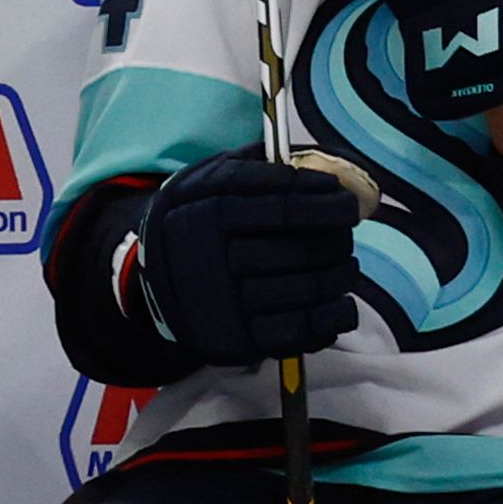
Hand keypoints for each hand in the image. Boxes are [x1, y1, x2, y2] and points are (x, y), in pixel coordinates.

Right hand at [130, 149, 363, 366]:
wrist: (153, 281)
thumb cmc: (199, 220)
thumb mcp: (212, 177)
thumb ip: (264, 165)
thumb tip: (332, 168)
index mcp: (208, 211)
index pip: (285, 206)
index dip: (327, 204)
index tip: (349, 203)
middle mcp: (213, 259)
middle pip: (301, 251)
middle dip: (338, 241)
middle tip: (345, 236)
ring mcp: (224, 303)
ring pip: (307, 289)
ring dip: (341, 276)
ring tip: (345, 267)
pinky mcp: (236, 338)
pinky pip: (299, 330)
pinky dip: (333, 318)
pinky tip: (342, 304)